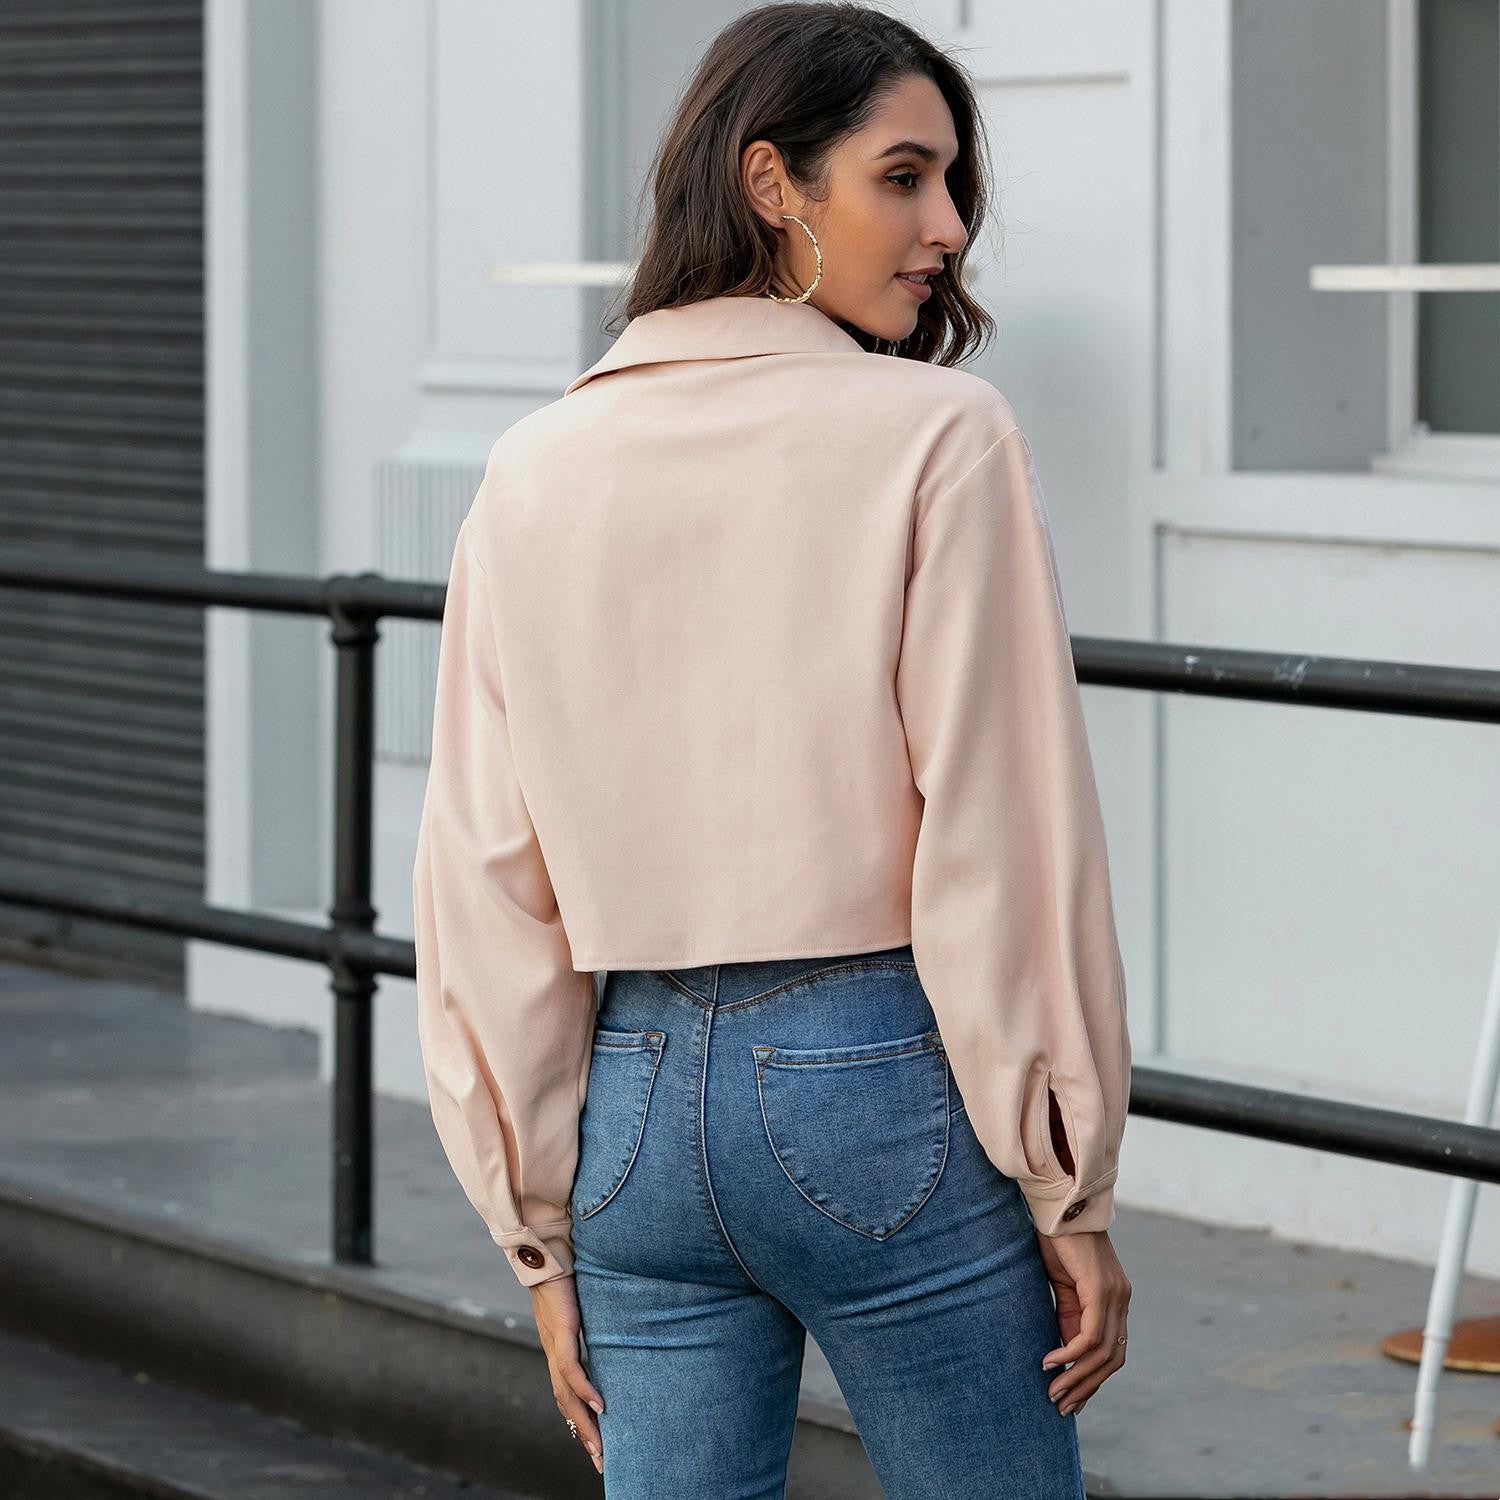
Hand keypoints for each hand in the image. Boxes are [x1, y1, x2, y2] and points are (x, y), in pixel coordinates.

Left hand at [530, 1274, 605, 1474]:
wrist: (545, 1250)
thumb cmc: (565, 1269)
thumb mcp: (583, 1301)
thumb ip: (590, 1317)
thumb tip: (614, 1322)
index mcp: (557, 1345)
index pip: (566, 1391)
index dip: (578, 1417)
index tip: (594, 1440)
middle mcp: (553, 1350)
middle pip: (565, 1402)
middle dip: (583, 1433)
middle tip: (601, 1459)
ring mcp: (554, 1342)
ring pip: (566, 1394)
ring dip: (583, 1423)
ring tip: (599, 1446)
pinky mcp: (561, 1331)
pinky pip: (571, 1369)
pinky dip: (584, 1390)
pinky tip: (600, 1406)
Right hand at [1034, 1228, 1130, 1417]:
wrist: (1059, 1205)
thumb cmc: (1057, 1240)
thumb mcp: (1063, 1286)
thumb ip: (1069, 1315)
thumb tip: (1064, 1352)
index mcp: (1115, 1298)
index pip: (1113, 1350)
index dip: (1093, 1379)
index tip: (1073, 1399)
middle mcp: (1121, 1299)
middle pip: (1113, 1359)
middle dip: (1087, 1386)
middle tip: (1062, 1406)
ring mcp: (1115, 1295)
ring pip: (1103, 1353)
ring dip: (1077, 1377)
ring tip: (1053, 1392)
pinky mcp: (1101, 1289)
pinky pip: (1090, 1336)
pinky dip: (1070, 1355)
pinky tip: (1050, 1363)